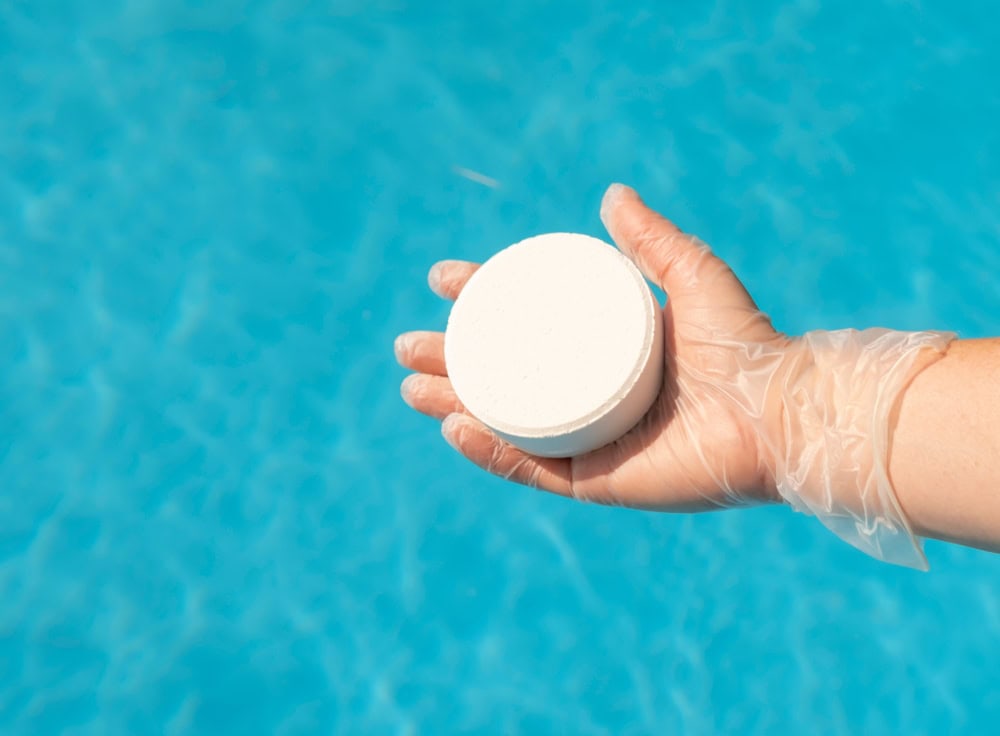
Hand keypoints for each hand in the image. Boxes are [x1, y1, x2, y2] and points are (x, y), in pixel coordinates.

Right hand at [395, 183, 789, 510]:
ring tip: (412, 387)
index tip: (444, 281)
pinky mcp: (598, 483)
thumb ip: (652, 237)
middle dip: (451, 362)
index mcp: (607, 351)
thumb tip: (611, 192)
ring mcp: (592, 443)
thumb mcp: (690, 274)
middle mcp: (592, 397)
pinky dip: (491, 453)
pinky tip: (454, 427)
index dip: (484, 302)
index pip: (530, 324)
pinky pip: (532, 469)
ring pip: (505, 426)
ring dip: (454, 407)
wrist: (779, 412)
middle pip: (504, 379)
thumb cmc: (744, 344)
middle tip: (407, 347)